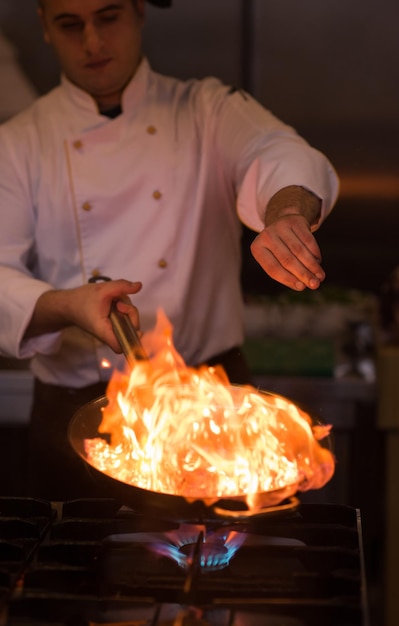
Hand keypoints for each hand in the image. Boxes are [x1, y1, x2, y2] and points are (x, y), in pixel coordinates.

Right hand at [26, 278, 141, 353]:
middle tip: (119, 304)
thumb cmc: (82, 299)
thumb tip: (139, 286)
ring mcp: (111, 330)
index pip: (121, 346)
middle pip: (130, 330)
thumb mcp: (103, 289)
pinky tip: (115, 303)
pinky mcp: (112, 325)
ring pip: (129, 322)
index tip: (132, 323)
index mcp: (104, 330)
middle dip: (130, 314)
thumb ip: (121, 286)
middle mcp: (109, 334)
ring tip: (115, 301)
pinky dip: (123, 309)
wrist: (69, 304)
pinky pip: (125, 319)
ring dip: (127, 309)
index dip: (131, 339)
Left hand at [250, 214, 324, 290]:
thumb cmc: (279, 248)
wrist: (283, 222)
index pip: (273, 268)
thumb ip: (287, 273)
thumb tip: (303, 285)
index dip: (288, 279)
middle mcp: (266, 235)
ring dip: (312, 265)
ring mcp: (280, 226)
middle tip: (314, 285)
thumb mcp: (276, 259)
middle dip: (303, 274)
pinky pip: (308, 240)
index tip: (301, 288)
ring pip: (299, 250)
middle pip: (287, 260)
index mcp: (257, 248)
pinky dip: (314, 253)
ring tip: (320, 277)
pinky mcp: (295, 220)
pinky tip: (319, 262)